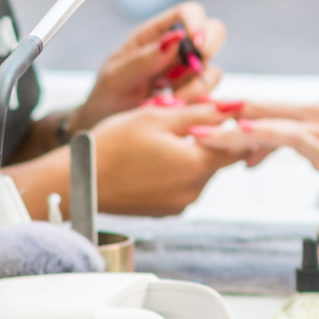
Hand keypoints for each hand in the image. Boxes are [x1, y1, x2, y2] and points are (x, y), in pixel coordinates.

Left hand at [73, 3, 227, 129]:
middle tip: (195, 69)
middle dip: (210, 47)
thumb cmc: (106, 98)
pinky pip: (210, 97)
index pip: (187, 13)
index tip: (196, 43)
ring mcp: (188, 75)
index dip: (197, 22)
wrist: (105, 130)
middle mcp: (177, 51)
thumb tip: (176, 38)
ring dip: (197, 87)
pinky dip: (198, 105)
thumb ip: (143, 59)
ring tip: (170, 103)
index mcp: (154, 35)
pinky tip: (175, 112)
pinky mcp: (195, 98)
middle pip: (214, 32)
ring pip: (213, 70)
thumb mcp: (116, 78)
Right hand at [91, 103, 243, 214]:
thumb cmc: (113, 145)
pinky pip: (182, 185)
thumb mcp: (157, 118)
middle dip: (206, 138)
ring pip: (199, 171)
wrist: (79, 182)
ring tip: (157, 139)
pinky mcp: (165, 211)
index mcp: (196, 165)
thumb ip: (200, 113)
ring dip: (188, 153)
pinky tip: (150, 158)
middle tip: (178, 119)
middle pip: (218, 159)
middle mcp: (194, 190)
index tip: (218, 112)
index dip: (234, 126)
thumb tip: (232, 108)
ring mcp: (179, 204)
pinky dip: (174, 170)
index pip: (238, 146)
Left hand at [188, 99, 318, 182]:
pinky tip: (241, 137)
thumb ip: (304, 143)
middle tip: (187, 117)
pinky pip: (286, 138)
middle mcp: (309, 113)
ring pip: (263, 122)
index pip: (264, 108)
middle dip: (220, 114)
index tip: (204, 114)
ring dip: (228, 131)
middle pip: (256, 107)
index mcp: (311, 110)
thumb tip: (277, 155)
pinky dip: (261, 136)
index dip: (232, 110)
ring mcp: (315, 127)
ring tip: (200, 135)